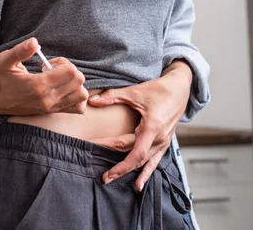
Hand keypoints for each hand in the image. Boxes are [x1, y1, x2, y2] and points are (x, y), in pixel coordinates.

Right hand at [0, 38, 88, 115]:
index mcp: (39, 86)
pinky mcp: (52, 112)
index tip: (49, 63)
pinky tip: (63, 89)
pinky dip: (76, 97)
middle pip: (79, 81)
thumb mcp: (6, 60)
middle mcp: (48, 99)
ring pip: (81, 95)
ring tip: (59, 79)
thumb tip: (35, 42)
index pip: (70, 72)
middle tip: (55, 69)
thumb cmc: (1, 77)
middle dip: (70, 70)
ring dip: (75, 83)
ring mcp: (52, 107)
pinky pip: (77, 107)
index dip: (63, 62)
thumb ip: (20, 50)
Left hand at [87, 64, 191, 189]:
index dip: (116, 154)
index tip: (98, 152)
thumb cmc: (159, 89)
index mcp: (152, 127)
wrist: (179, 89)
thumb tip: (92, 100)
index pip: (133, 151)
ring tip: (112, 179)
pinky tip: (138, 184)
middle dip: (118, 167)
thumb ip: (112, 97)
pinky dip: (146, 173)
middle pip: (135, 157)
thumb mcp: (134, 92)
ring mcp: (163, 142)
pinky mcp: (164, 142)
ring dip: (129, 171)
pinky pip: (154, 161)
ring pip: (144, 162)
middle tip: (103, 175)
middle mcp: (159, 139)